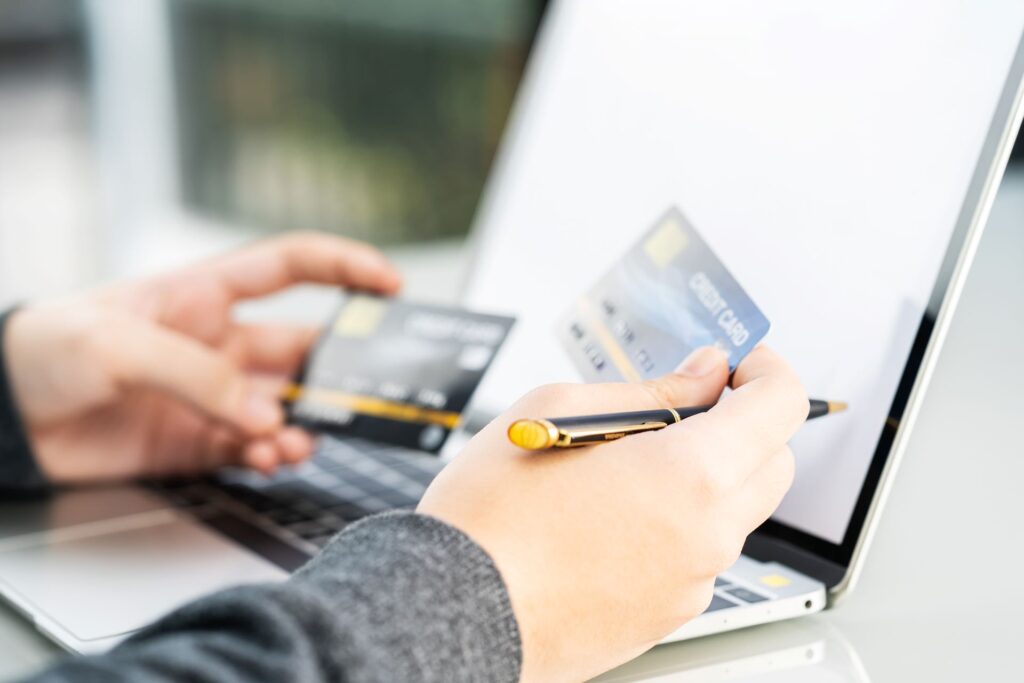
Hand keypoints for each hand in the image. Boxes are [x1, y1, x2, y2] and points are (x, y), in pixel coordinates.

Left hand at [3, 232, 400, 483]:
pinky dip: (270, 456)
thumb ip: (199, 377)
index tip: (391, 284)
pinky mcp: (198, 443)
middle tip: (362, 392)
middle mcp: (218, 344)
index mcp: (204, 295)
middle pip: (302, 350)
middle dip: (337, 370)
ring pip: (285, 407)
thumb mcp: (119, 345)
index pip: (291, 267)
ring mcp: (212, 396)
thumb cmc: (43, 349)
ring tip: (292, 441)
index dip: (346, 269)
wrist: (0, 419)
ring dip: (301, 424)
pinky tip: (266, 458)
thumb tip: (268, 415)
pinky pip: (254, 448)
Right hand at [418, 345, 807, 681]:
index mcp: (692, 473)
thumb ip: (651, 389)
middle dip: (745, 424)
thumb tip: (704, 374)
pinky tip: (610, 518)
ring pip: (733, 513)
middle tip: (684, 408)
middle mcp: (708, 534)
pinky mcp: (667, 615)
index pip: (781, 405)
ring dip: (705, 477)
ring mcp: (691, 582)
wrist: (452, 610)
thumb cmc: (492, 513)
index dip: (765, 370)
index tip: (738, 363)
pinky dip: (676, 525)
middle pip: (773, 464)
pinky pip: (696, 555)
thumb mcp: (560, 408)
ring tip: (622, 468)